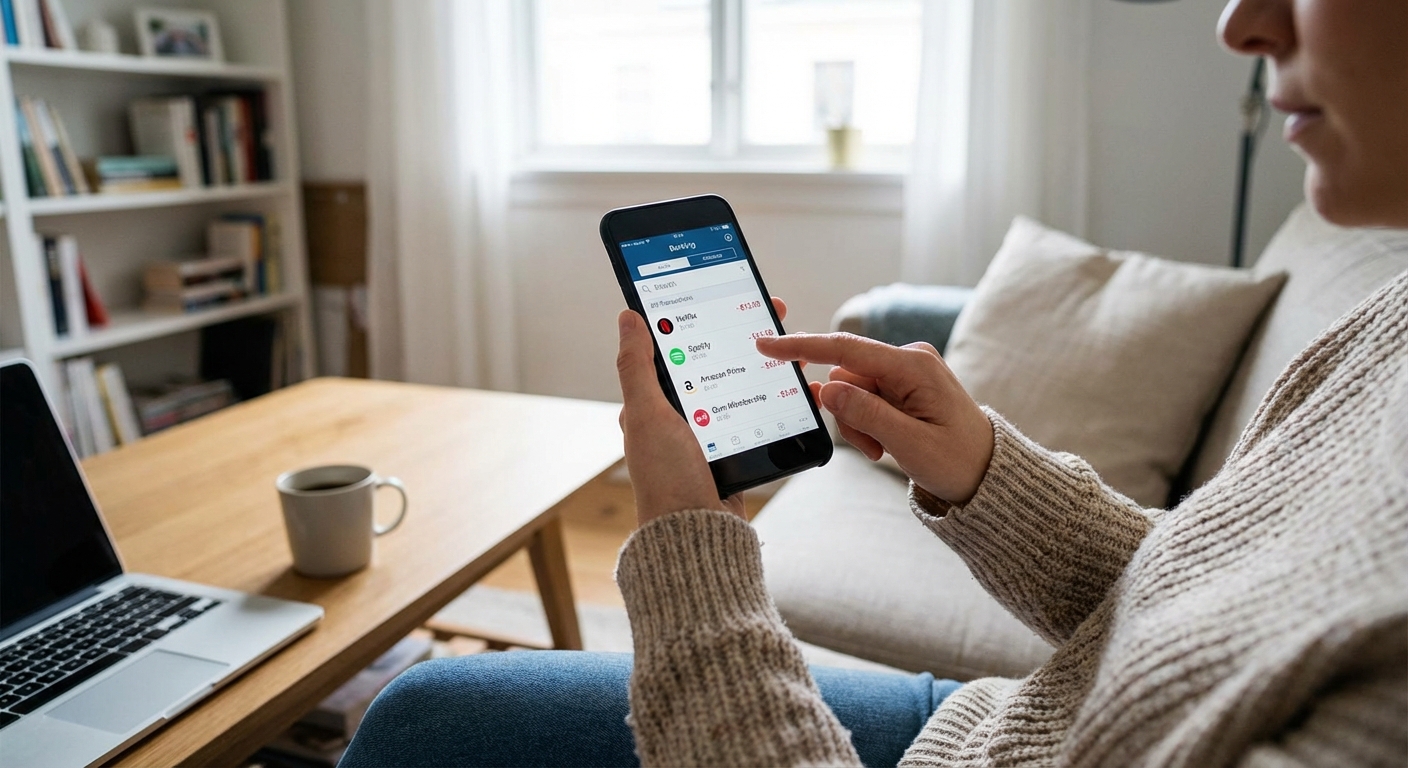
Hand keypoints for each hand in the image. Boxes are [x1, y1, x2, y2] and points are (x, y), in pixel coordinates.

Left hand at [616, 298, 790, 526]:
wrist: (699, 534)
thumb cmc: (666, 479)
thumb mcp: (647, 415)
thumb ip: (637, 366)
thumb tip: (628, 316)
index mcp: (652, 402)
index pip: (676, 345)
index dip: (700, 314)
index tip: (727, 293)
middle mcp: (679, 415)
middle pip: (715, 359)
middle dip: (743, 333)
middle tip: (774, 312)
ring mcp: (709, 431)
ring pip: (739, 383)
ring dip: (764, 362)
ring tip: (789, 344)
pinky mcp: (734, 448)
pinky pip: (754, 412)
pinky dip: (773, 395)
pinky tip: (792, 383)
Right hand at [756, 333, 993, 504]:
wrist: (988, 474)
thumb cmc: (958, 461)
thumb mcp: (910, 444)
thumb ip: (866, 414)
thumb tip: (826, 389)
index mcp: (913, 365)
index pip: (846, 350)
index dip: (803, 348)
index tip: (766, 345)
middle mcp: (908, 360)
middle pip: (846, 376)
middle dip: (848, 414)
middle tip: (872, 448)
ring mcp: (905, 371)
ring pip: (851, 391)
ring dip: (858, 423)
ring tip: (884, 448)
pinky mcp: (902, 385)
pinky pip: (865, 398)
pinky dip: (867, 423)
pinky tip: (886, 442)